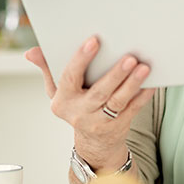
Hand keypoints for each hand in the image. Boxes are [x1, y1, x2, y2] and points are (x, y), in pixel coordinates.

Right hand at [24, 37, 154, 170]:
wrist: (93, 142)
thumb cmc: (75, 105)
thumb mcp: (57, 91)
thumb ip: (47, 68)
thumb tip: (30, 52)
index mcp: (63, 100)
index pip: (69, 77)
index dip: (81, 59)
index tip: (94, 41)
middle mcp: (80, 113)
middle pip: (99, 92)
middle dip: (115, 74)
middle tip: (129, 57)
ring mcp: (101, 122)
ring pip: (118, 102)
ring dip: (132, 84)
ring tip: (144, 67)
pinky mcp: (119, 127)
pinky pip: (133, 110)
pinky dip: (143, 96)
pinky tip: (152, 82)